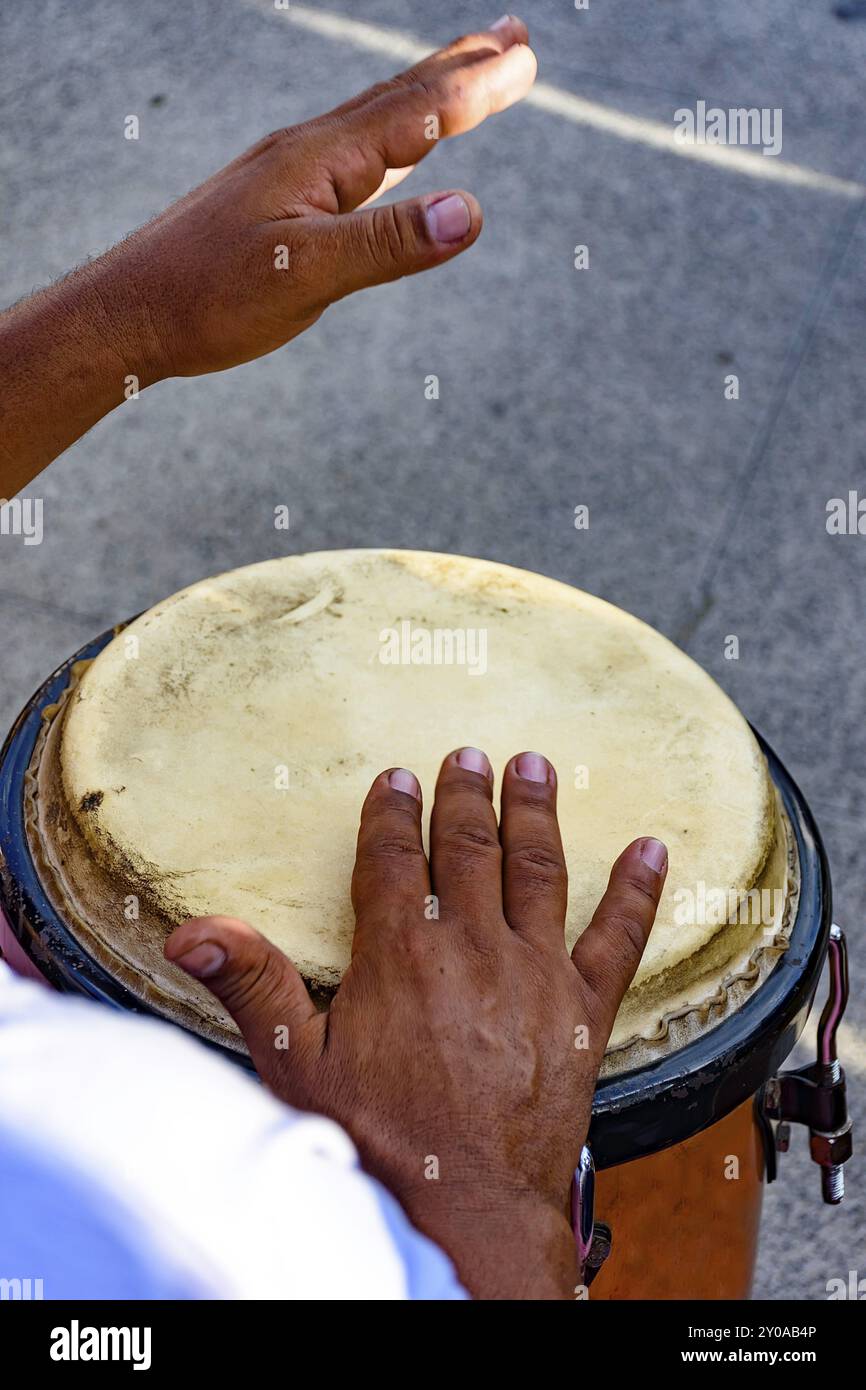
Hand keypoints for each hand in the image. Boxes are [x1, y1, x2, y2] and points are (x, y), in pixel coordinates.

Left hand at [118, 14, 536, 378]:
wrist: (128, 313)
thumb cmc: (207, 298)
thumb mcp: (304, 276)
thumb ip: (387, 243)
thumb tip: (471, 213)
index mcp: (318, 160)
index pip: (413, 111)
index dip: (475, 87)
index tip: (526, 60)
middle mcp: (305, 151)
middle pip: (397, 95)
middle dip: (462, 65)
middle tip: (515, 38)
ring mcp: (288, 172)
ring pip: (374, 118)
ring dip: (428, 92)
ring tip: (467, 75)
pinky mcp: (276, 199)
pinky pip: (351, 150)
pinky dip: (391, 130)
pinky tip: (390, 145)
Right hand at [166, 748, 666, 1299]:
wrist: (467, 1209)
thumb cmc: (379, 1143)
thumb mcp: (295, 1068)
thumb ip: (253, 986)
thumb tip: (193, 931)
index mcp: (402, 954)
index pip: (395, 859)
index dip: (393, 812)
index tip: (397, 778)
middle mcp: (473, 948)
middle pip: (470, 848)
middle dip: (466, 795)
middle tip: (469, 754)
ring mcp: (535, 975)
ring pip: (538, 871)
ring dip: (536, 814)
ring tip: (535, 767)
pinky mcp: (584, 1011)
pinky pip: (618, 938)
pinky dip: (638, 890)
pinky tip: (653, 851)